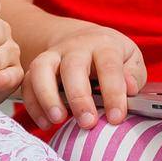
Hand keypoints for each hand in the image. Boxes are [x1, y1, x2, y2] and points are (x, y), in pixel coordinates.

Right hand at [23, 24, 146, 130]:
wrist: (82, 38)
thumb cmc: (110, 55)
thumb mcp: (131, 58)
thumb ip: (134, 74)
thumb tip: (130, 88)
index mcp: (104, 45)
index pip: (109, 66)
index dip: (113, 93)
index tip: (116, 118)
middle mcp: (75, 47)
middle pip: (72, 67)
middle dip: (79, 97)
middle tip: (87, 123)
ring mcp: (53, 56)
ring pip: (41, 70)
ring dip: (47, 97)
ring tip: (58, 120)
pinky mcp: (36, 68)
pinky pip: (27, 84)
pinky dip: (33, 105)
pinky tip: (46, 123)